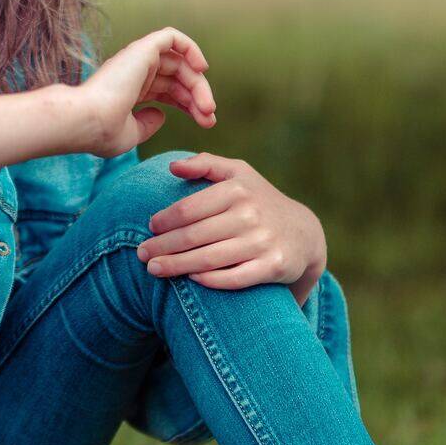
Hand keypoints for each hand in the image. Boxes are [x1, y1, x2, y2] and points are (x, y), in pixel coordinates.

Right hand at [77, 27, 216, 158]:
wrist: (86, 121)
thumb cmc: (101, 132)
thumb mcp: (130, 134)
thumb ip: (146, 124)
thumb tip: (161, 115)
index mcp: (129, 90)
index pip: (167, 90)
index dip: (189, 105)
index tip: (205, 123)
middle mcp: (133, 72)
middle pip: (177, 78)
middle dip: (198, 97)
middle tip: (210, 118)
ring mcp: (137, 59)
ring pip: (179, 62)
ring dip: (198, 83)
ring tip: (208, 107)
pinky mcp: (142, 49)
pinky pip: (171, 38)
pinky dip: (190, 47)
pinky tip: (202, 69)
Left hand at [135, 152, 325, 305]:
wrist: (304, 233)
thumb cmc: (258, 200)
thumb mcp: (238, 173)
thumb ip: (205, 164)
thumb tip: (173, 167)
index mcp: (237, 189)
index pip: (189, 208)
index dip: (164, 220)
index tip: (150, 228)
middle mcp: (250, 214)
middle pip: (194, 235)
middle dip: (162, 247)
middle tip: (141, 255)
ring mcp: (262, 242)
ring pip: (209, 258)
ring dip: (176, 266)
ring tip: (154, 270)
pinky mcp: (273, 266)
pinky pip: (234, 277)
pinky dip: (210, 280)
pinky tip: (191, 279)